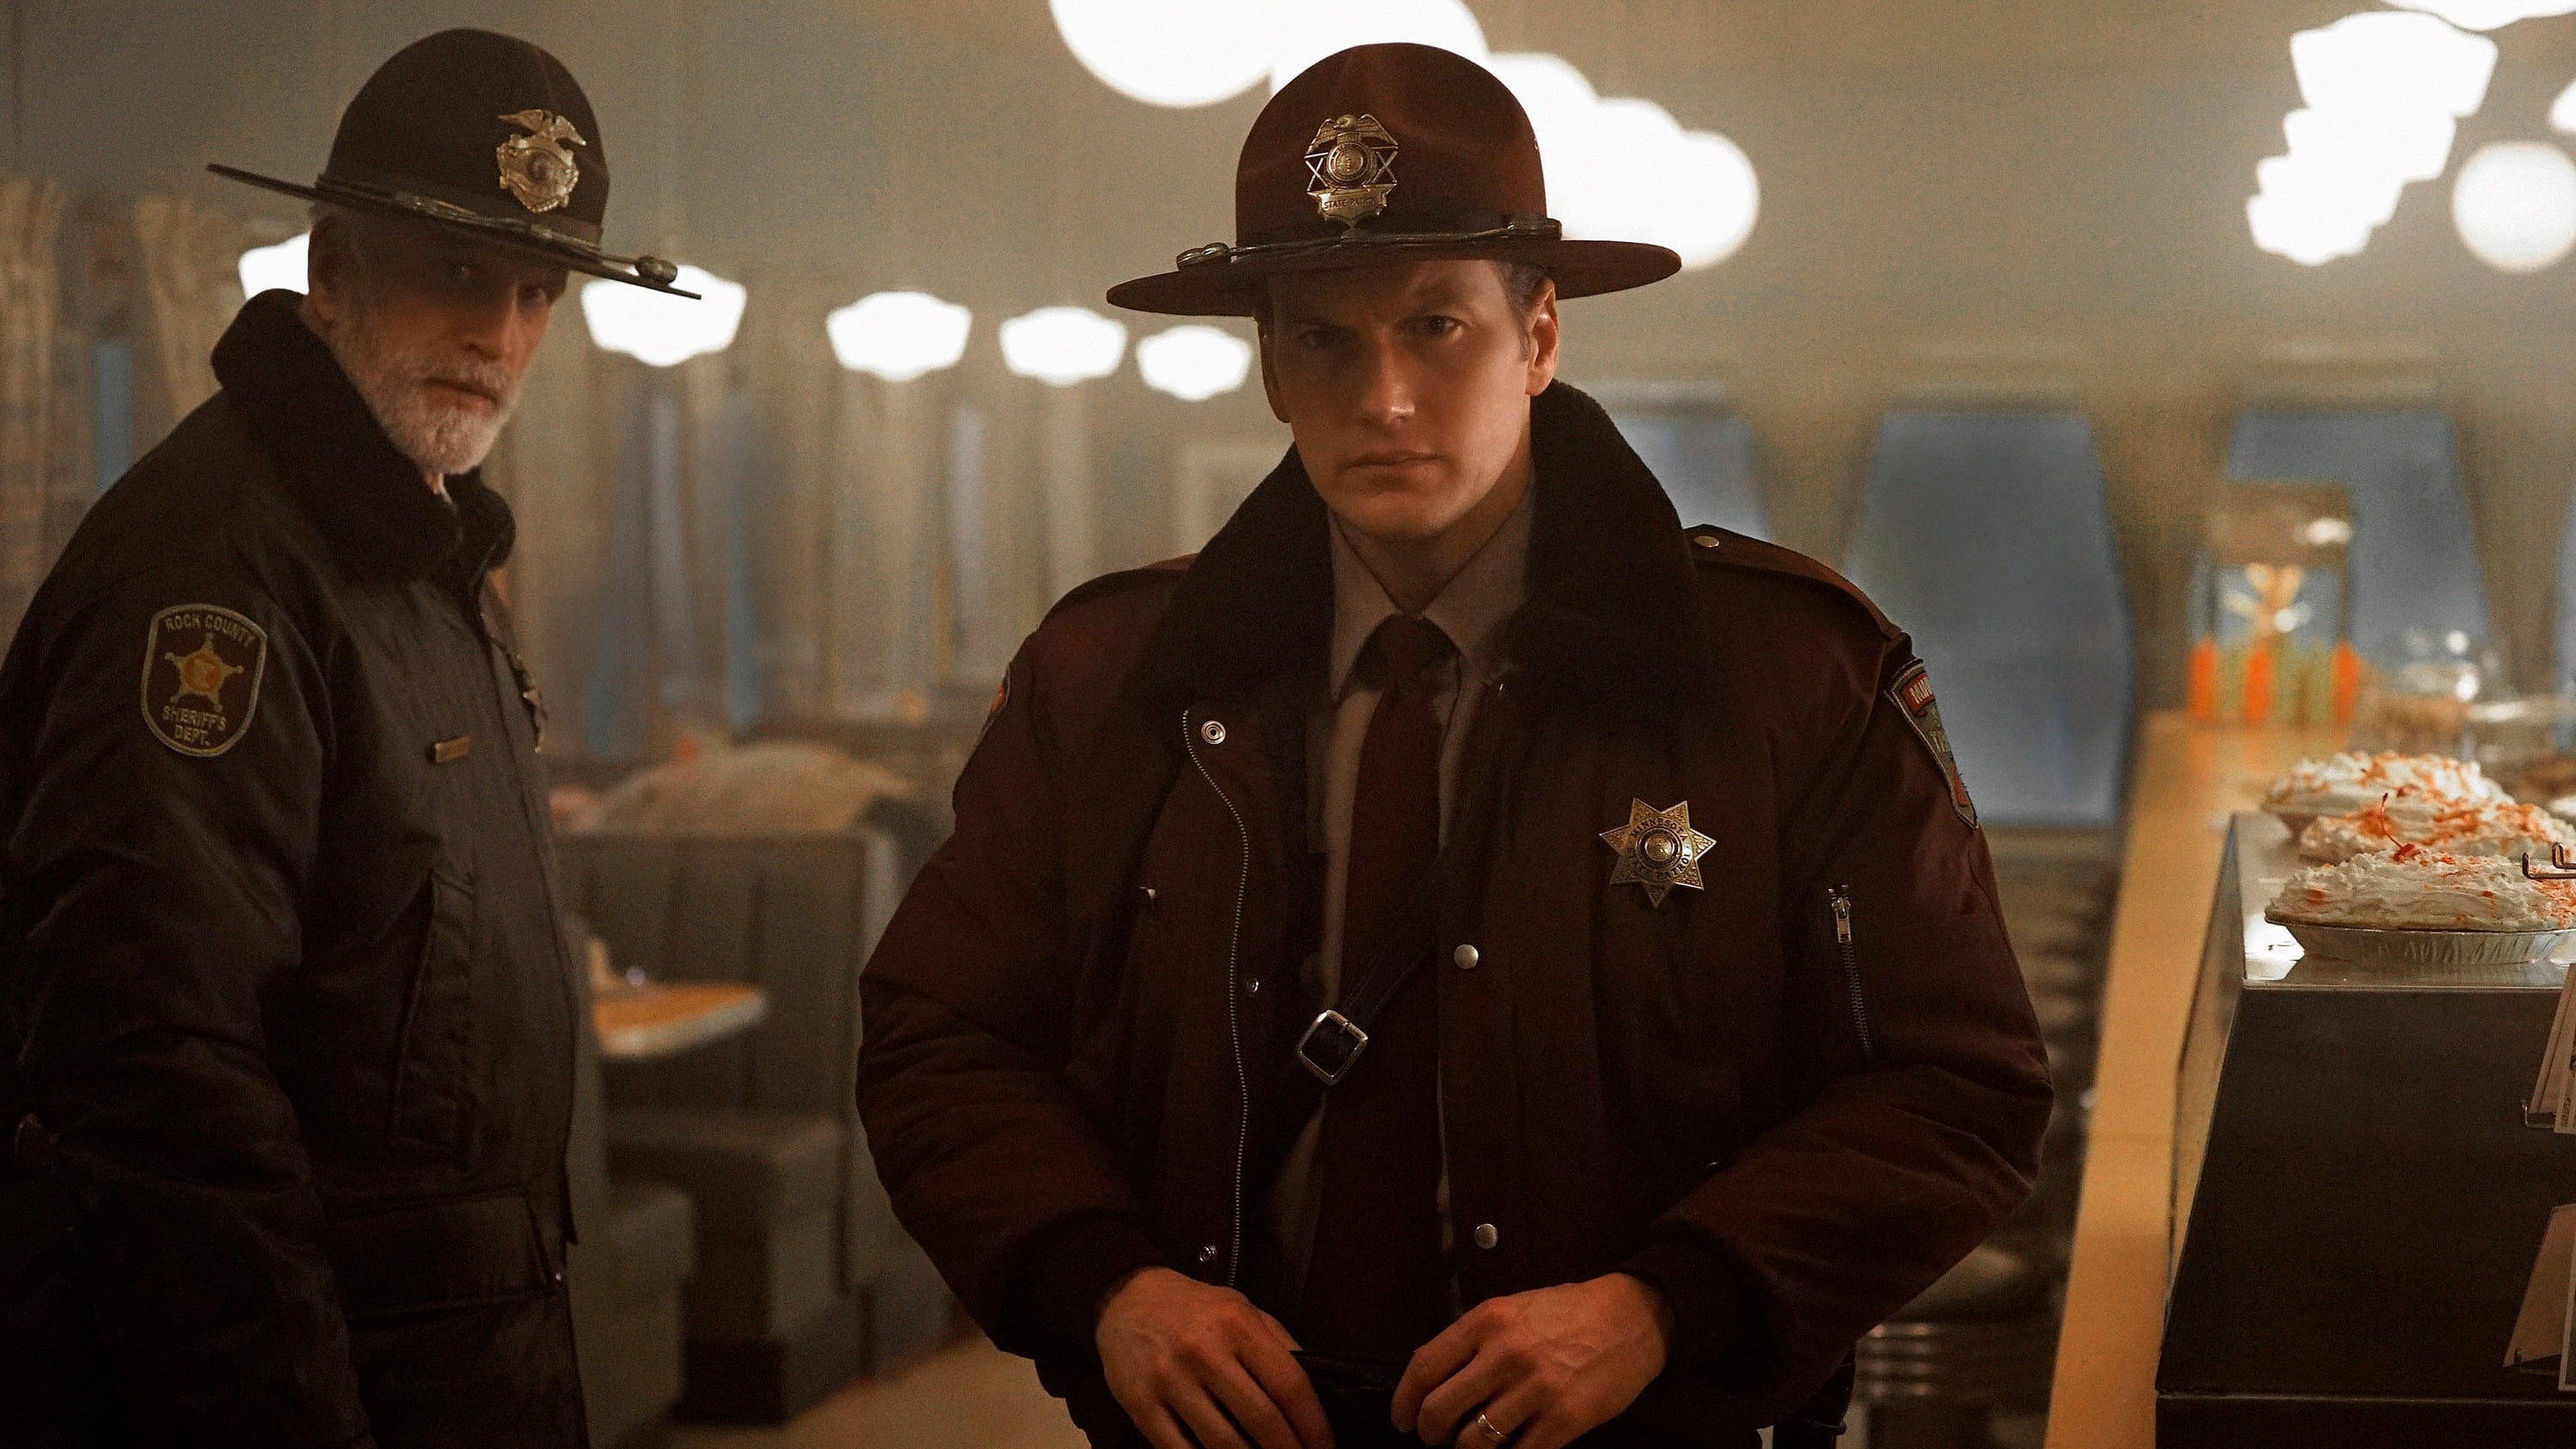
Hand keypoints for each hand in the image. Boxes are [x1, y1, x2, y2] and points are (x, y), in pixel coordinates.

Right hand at [1096, 1266, 1334, 1448]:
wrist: (1126, 1297)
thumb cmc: (1195, 1308)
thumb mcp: (1243, 1309)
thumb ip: (1279, 1345)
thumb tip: (1317, 1394)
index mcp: (1237, 1325)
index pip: (1290, 1385)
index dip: (1313, 1425)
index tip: (1323, 1446)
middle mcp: (1204, 1351)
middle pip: (1261, 1420)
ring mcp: (1169, 1380)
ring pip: (1222, 1443)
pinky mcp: (1140, 1404)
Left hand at [1390, 1273, 1671, 1448]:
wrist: (1632, 1317)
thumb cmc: (1567, 1312)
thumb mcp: (1511, 1308)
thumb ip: (1471, 1339)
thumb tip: (1427, 1376)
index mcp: (1486, 1321)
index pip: (1424, 1368)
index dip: (1404, 1402)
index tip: (1402, 1420)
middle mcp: (1505, 1354)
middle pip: (1440, 1411)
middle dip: (1431, 1433)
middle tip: (1437, 1437)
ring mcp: (1536, 1389)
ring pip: (1474, 1442)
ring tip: (1473, 1444)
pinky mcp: (1564, 1419)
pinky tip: (1510, 1448)